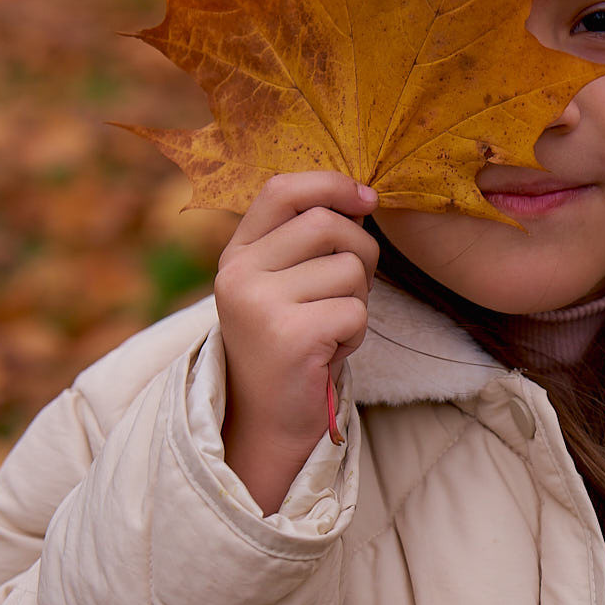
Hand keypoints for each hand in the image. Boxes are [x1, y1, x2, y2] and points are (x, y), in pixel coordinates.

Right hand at [214, 172, 378, 512]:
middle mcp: (238, 273)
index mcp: (237, 253)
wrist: (268, 420)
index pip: (282, 189)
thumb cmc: (290, 344)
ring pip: (349, 270)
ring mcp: (259, 305)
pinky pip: (355, 311)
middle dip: (362, 253)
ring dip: (358, 301)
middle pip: (328, 225)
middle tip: (352, 290)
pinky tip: (330, 352)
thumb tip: (363, 196)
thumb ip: (312, 240)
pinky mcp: (289, 337)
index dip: (331, 184)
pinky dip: (356, 334)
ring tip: (330, 329)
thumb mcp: (288, 284)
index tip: (367, 198)